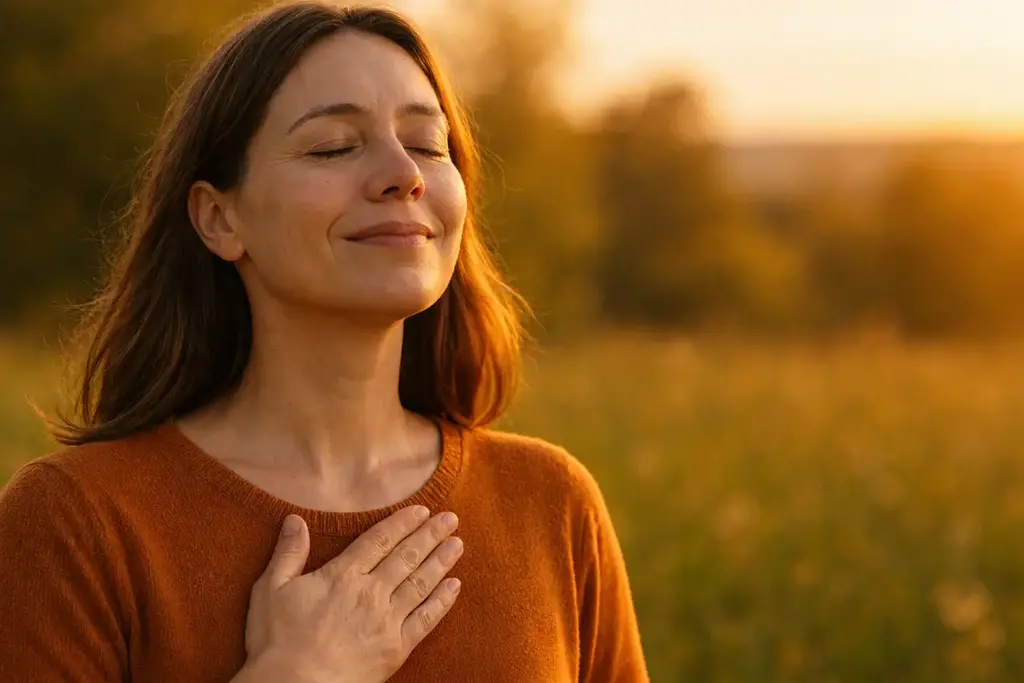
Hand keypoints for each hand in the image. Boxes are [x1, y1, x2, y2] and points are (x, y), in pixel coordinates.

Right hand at [240, 506, 463, 682]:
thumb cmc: (277, 642)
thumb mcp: (271, 590)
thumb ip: (288, 553)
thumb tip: (295, 519)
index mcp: (343, 575)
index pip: (379, 540)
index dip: (402, 523)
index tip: (422, 511)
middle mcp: (371, 592)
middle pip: (406, 557)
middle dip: (430, 535)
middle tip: (451, 519)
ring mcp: (387, 620)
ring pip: (420, 583)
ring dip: (441, 561)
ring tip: (458, 544)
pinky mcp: (397, 648)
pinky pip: (426, 620)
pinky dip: (442, 602)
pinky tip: (454, 586)